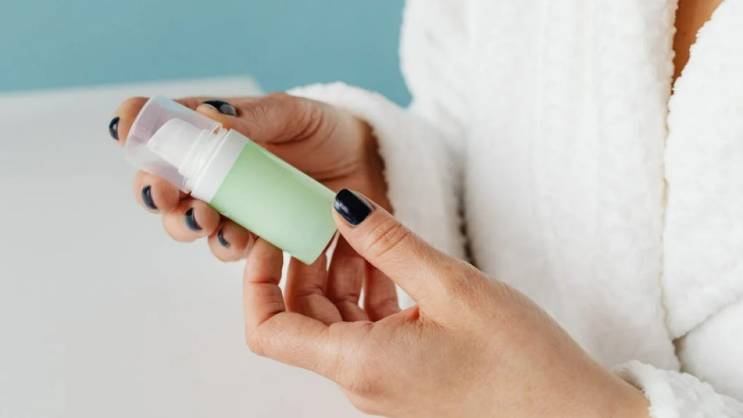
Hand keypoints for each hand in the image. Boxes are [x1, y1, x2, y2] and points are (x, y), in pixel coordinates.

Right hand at [112, 94, 397, 320]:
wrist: (366, 166)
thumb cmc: (325, 131)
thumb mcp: (294, 114)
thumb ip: (255, 118)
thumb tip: (208, 119)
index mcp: (211, 131)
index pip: (159, 131)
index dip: (136, 132)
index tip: (126, 133)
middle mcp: (212, 172)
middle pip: (163, 187)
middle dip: (157, 192)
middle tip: (166, 193)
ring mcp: (232, 207)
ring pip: (190, 223)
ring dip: (190, 224)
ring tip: (209, 221)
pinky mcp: (256, 238)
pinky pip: (231, 248)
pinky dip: (230, 246)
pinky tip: (245, 240)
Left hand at [243, 189, 649, 417]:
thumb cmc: (524, 367)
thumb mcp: (453, 288)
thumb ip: (391, 244)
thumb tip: (343, 207)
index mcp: (360, 365)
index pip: (268, 330)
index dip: (256, 280)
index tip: (273, 235)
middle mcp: (361, 380)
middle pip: (301, 318)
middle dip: (304, 263)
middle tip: (324, 215)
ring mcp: (383, 380)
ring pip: (336, 320)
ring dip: (342, 272)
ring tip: (364, 230)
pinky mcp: (406, 373)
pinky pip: (369, 328)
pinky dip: (371, 290)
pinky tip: (392, 259)